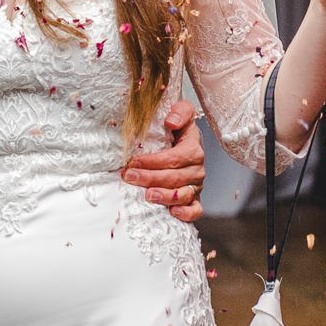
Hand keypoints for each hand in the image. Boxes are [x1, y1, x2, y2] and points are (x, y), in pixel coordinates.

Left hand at [121, 99, 205, 222]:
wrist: (183, 142)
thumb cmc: (177, 130)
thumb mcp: (180, 113)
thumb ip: (180, 111)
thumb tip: (171, 122)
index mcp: (193, 148)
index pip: (175, 158)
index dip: (153, 161)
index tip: (133, 161)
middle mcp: (197, 168)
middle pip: (175, 177)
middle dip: (150, 178)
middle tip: (129, 177)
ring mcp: (196, 185)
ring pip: (184, 195)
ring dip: (165, 196)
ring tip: (148, 195)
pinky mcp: (194, 199)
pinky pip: (196, 210)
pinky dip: (186, 213)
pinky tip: (172, 212)